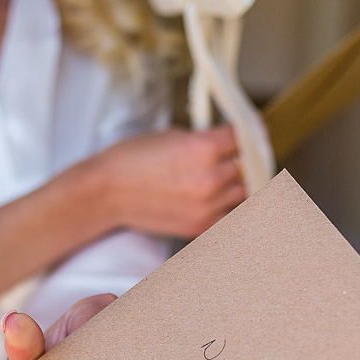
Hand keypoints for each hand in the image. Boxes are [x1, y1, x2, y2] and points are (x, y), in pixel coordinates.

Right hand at [97, 126, 246, 237]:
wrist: (107, 193)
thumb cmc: (132, 160)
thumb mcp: (173, 136)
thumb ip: (205, 140)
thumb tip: (228, 144)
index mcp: (203, 148)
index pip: (244, 137)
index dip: (248, 133)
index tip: (251, 133)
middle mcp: (210, 178)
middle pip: (248, 165)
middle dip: (244, 158)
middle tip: (240, 154)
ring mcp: (207, 206)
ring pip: (244, 191)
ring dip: (240, 182)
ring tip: (228, 175)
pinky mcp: (202, 226)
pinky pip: (230, 214)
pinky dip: (229, 205)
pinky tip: (220, 197)